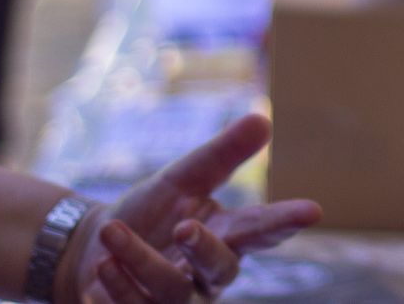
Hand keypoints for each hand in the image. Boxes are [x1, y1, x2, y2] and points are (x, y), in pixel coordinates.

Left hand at [60, 114, 320, 303]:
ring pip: (170, 291)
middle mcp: (207, 274)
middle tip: (183, 227)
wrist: (91, 247)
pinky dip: (116, 290)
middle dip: (204, 248)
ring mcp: (177, 301)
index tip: (312, 210)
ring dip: (139, 262)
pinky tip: (100, 271)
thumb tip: (263, 119)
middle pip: (220, 268)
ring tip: (111, 234)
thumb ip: (221, 155)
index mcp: (226, 236)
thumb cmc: (149, 212)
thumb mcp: (182, 178)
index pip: (262, 229)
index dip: (285, 221)